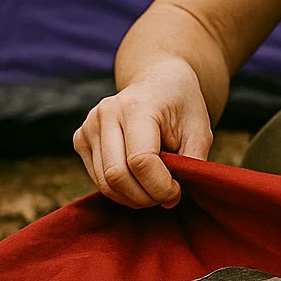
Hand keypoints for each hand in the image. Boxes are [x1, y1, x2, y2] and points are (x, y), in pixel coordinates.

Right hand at [72, 59, 213, 209]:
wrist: (160, 81)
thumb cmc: (182, 107)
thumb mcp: (199, 130)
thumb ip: (190, 163)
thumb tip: (172, 198)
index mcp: (137, 106)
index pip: (140, 160)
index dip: (160, 186)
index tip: (178, 191)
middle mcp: (106, 113)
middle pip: (117, 175)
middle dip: (146, 196)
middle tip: (167, 197)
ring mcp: (89, 126)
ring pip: (104, 183)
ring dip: (133, 198)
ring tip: (155, 190)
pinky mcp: (80, 139)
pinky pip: (97, 180)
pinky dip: (120, 190)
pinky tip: (139, 181)